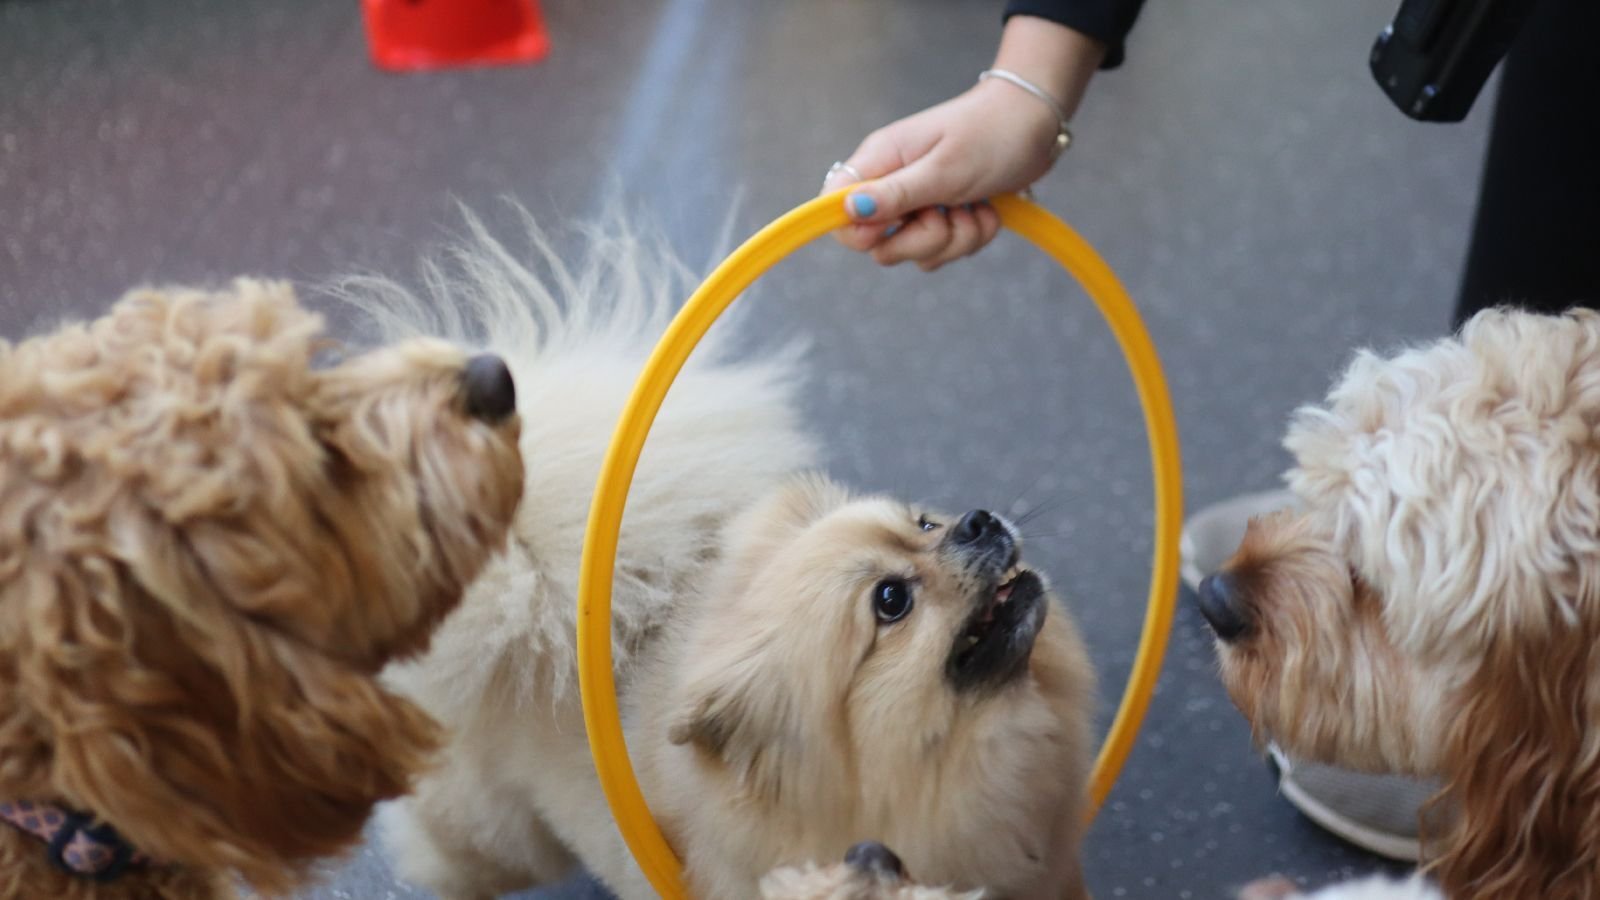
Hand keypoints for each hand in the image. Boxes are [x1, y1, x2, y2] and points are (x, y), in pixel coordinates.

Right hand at [821, 17, 1103, 270]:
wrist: (1037, 123)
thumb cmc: (990, 134)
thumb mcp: (943, 168)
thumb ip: (895, 194)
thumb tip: (846, 211)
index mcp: (880, 162)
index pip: (836, 210)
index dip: (859, 231)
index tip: (895, 226)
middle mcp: (892, 185)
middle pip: (880, 245)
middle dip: (923, 240)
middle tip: (948, 211)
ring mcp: (919, 204)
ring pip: (918, 252)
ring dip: (956, 238)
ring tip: (975, 205)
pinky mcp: (945, 217)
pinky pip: (946, 250)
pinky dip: (972, 236)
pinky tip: (986, 208)